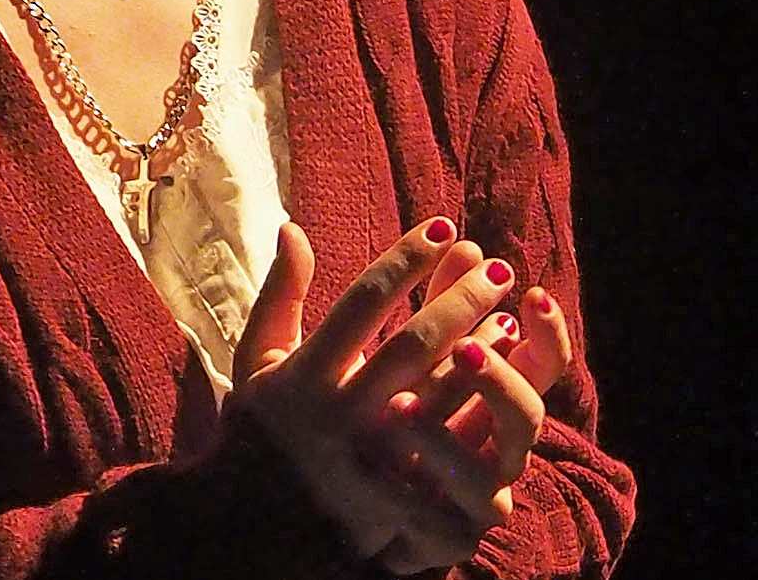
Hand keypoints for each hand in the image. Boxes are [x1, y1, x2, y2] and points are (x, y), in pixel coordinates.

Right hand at [226, 219, 566, 571]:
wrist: (248, 530)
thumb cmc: (258, 432)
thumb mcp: (257, 362)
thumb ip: (280, 297)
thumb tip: (293, 228)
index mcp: (303, 376)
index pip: (364, 302)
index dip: (407, 259)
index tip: (444, 227)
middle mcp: (338, 416)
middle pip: (416, 344)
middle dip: (461, 299)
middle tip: (497, 268)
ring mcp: (371, 464)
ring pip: (444, 395)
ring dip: (483, 349)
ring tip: (509, 313)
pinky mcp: (396, 502)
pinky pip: (452, 451)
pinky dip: (481, 408)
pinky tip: (501, 374)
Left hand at [368, 271, 572, 573]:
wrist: (340, 506)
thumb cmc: (371, 416)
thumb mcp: (378, 351)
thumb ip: (412, 296)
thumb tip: (446, 232)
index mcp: (491, 394)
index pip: (541, 359)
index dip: (547, 330)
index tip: (530, 293)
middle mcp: (496, 442)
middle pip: (526, 410)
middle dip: (499, 375)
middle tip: (464, 347)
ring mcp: (477, 491)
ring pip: (485, 477)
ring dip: (451, 438)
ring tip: (399, 407)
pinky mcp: (447, 536)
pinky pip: (445, 523)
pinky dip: (416, 497)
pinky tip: (381, 474)